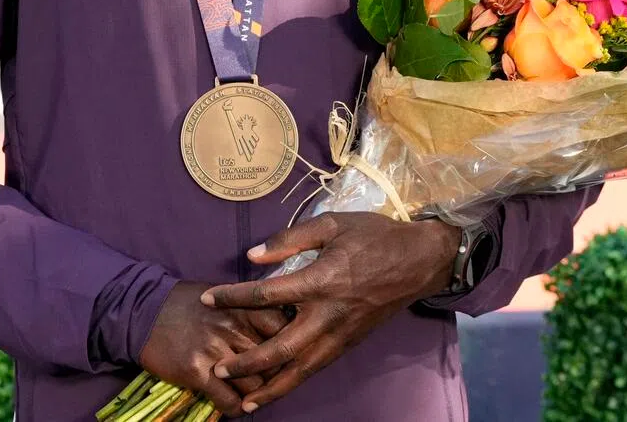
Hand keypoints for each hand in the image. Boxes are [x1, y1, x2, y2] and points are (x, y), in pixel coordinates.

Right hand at [139, 281, 288, 416]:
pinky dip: (235, 408)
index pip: (282, 326)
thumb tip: (277, 322)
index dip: (288, 343)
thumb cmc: (186, 302)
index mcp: (241, 305)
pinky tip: (232, 404)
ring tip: (250, 394)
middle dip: (274, 373)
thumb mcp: (222, 295)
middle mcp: (232, 327)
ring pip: (254, 385)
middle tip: (269, 379)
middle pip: (272, 360)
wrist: (143, 311)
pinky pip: (229, 401)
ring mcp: (215, 350)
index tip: (286, 352)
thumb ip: (248, 308)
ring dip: (255, 394)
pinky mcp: (198, 372)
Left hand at [200, 213, 460, 411]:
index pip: (266, 295)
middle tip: (217, 368)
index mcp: (320, 281)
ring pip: (300, 371)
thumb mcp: (332, 223)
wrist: (420, 260)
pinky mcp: (350, 343)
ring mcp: (341, 334)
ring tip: (244, 402)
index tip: (207, 299)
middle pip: (280, 349)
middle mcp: (328, 316)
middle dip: (247, 363)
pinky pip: (317, 367)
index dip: (233, 297)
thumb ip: (290, 239)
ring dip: (270, 388)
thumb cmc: (374, 235)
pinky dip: (295, 382)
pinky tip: (278, 388)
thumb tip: (253, 256)